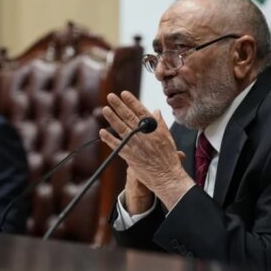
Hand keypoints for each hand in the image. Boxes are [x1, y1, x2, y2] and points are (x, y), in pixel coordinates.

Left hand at [99, 91, 193, 209]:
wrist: (167, 176)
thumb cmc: (168, 158)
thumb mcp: (168, 137)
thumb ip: (160, 123)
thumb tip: (155, 110)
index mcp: (155, 129)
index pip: (141, 111)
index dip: (132, 101)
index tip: (124, 93)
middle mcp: (144, 135)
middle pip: (129, 117)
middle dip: (119, 105)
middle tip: (111, 96)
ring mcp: (136, 145)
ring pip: (121, 128)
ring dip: (112, 118)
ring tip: (105, 109)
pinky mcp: (129, 156)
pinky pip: (117, 145)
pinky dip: (108, 138)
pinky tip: (102, 132)